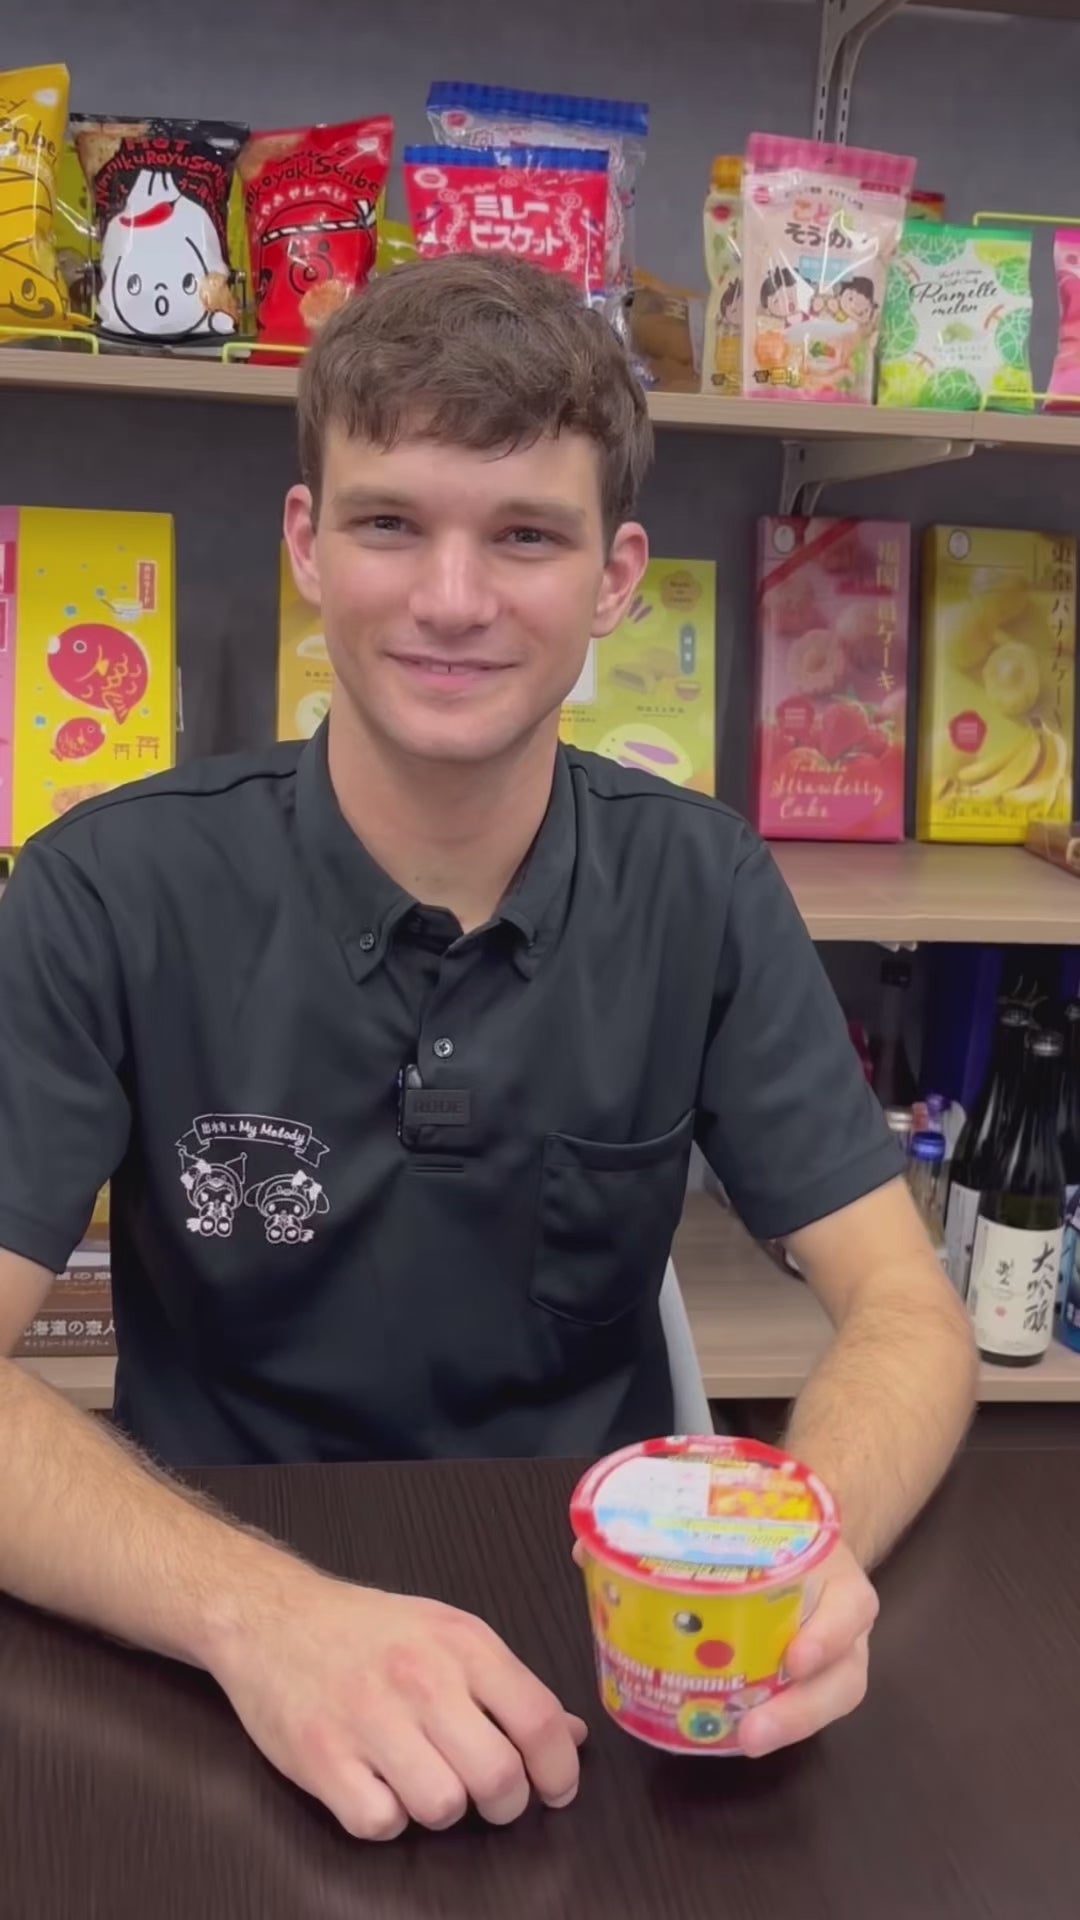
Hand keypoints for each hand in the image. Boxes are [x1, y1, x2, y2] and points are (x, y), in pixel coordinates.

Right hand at [210, 1564, 586, 1839]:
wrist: (273, 1617)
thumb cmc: (369, 1630)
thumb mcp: (448, 1633)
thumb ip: (509, 1684)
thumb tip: (573, 1735)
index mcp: (461, 1644)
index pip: (538, 1720)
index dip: (559, 1770)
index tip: (557, 1790)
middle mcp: (420, 1679)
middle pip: (498, 1777)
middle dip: (506, 1803)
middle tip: (492, 1795)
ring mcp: (368, 1720)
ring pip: (443, 1807)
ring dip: (443, 1809)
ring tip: (426, 1781)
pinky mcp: (322, 1760)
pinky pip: (380, 1823)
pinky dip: (386, 1817)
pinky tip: (379, 1786)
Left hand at [739, 1541, 877, 1758]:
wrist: (802, 1541)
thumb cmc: (783, 1532)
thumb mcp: (772, 1523)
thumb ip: (732, 1527)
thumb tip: (657, 1514)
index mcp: (841, 1580)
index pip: (851, 1608)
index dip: (828, 1637)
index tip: (794, 1660)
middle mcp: (846, 1626)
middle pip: (844, 1678)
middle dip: (800, 1711)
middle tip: (752, 1733)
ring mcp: (835, 1657)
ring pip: (829, 1701)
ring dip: (788, 1725)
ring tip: (744, 1741)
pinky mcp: (812, 1678)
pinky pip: (802, 1706)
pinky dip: (773, 1721)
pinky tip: (733, 1731)